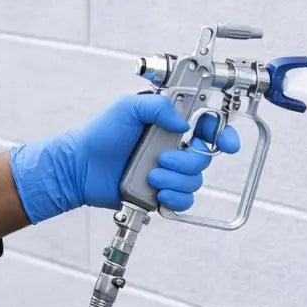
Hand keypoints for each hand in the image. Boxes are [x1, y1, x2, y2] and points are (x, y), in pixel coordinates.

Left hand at [8, 93, 239, 223]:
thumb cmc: (100, 134)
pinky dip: (175, 197)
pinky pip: (184, 200)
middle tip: (162, 158)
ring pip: (195, 180)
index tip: (225, 142)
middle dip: (187, 160)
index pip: (208, 127)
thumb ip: (157, 106)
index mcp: (170, 125)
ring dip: (175, 179)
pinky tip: (158, 192)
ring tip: (150, 175)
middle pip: (205, 157)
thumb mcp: (127, 107)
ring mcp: (168, 172)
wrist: (81, 166)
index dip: (222, 134)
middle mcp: (174, 148)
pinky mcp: (160, 193)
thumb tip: (183, 123)